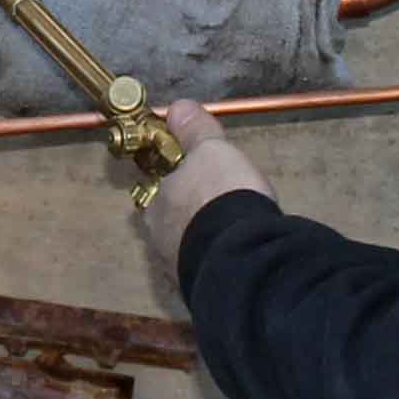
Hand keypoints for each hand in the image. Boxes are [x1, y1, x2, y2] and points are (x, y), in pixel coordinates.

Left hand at [137, 100, 269, 298]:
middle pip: (171, 221)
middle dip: (189, 214)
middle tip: (217, 205)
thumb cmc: (220, 195)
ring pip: (188, 248)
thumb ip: (194, 132)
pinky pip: (208, 270)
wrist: (241, 256)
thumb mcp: (210, 151)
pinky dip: (219, 261)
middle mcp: (160, 239)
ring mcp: (179, 269)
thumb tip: (177, 108)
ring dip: (204, 240)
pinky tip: (238, 255)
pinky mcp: (202, 290)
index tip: (195, 178)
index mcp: (156, 204)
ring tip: (232, 233)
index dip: (175, 182)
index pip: (157, 190)